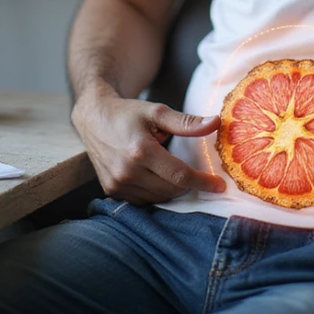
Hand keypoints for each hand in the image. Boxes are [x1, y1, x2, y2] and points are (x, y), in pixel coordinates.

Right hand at [72, 92, 225, 204]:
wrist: (93, 117)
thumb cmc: (127, 113)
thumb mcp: (157, 112)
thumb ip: (186, 122)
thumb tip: (216, 123)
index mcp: (141, 151)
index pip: (180, 175)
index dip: (202, 182)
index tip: (219, 186)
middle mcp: (127, 171)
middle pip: (171, 189)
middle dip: (188, 183)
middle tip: (196, 172)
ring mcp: (117, 184)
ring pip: (158, 198)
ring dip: (171, 188)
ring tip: (171, 169)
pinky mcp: (111, 190)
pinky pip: (143, 200)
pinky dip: (155, 192)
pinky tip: (156, 177)